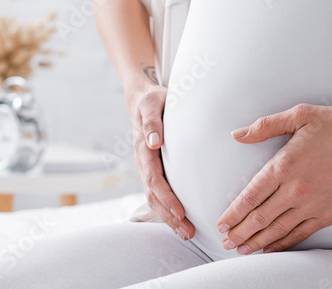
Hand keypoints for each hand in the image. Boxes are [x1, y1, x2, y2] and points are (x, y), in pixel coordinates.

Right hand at [128, 83, 194, 239]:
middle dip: (169, 216)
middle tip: (188, 232)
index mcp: (143, 149)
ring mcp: (148, 168)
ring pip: (155, 198)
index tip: (181, 212)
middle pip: (154, 196)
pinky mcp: (155, 169)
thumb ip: (152, 121)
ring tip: (187, 233)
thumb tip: (154, 142)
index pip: (155, 179)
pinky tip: (182, 221)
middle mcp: (144, 162)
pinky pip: (159, 193)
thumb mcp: (152, 102)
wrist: (143, 98)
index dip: (167, 198)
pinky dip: (169, 209)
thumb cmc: (152, 99)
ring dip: (169, 218)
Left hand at [216, 104, 331, 253]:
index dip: (233, 213)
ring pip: (278, 230)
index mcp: (284, 166)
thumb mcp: (300, 115)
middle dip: (240, 233)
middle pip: (259, 218)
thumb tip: (238, 134)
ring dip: (257, 242)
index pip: (250, 196)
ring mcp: (312, 205)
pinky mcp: (328, 214)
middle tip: (226, 242)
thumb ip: (266, 126)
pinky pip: (300, 234)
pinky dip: (283, 244)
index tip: (221, 223)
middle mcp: (295, 190)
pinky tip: (271, 248)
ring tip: (242, 250)